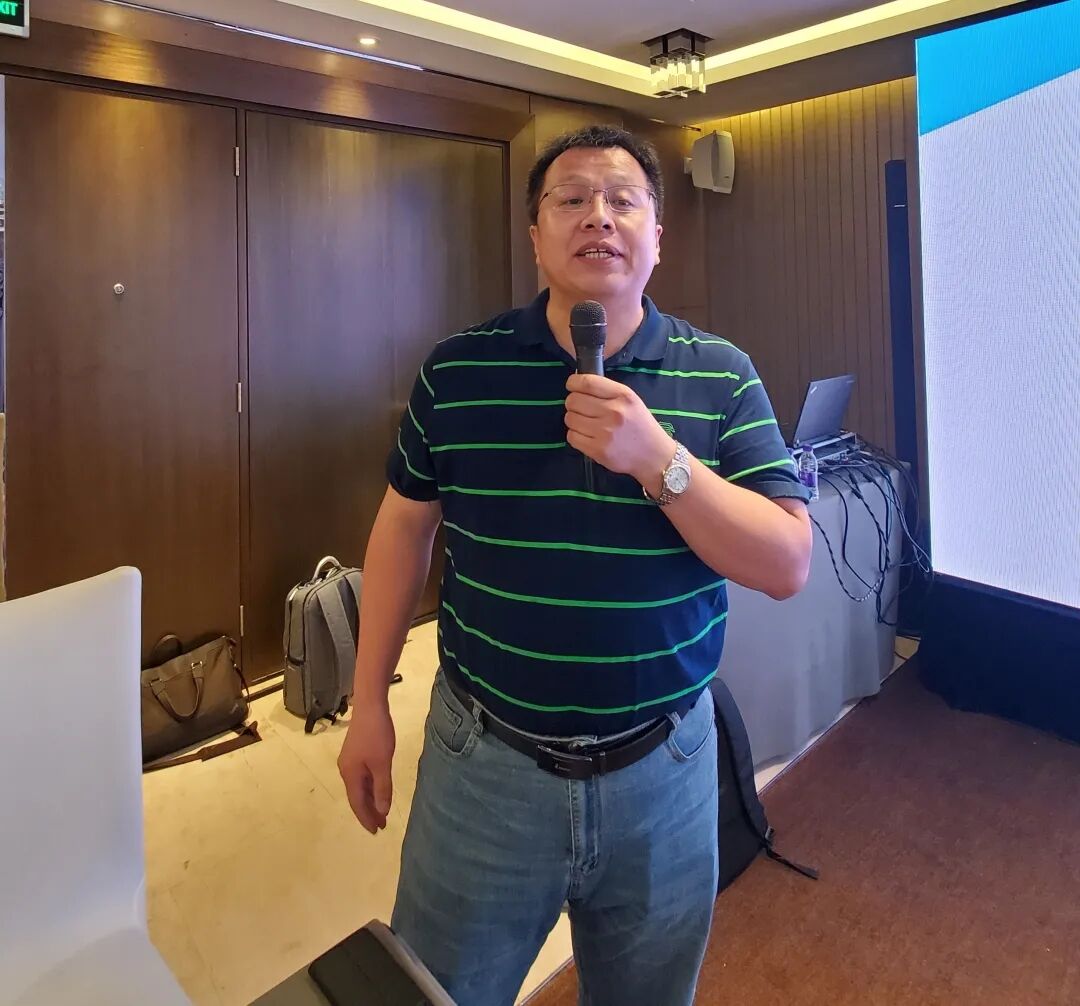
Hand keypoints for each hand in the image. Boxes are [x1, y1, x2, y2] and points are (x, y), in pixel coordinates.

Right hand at [337, 702, 395, 834]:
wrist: (370, 706)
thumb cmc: (377, 735)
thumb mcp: (383, 763)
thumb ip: (382, 788)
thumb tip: (382, 810)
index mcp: (350, 774)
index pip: (357, 803)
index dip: (366, 818)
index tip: (376, 831)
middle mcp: (346, 770)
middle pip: (357, 797)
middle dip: (368, 812)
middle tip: (381, 826)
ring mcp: (350, 762)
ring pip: (360, 787)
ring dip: (370, 800)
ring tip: (381, 812)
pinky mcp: (356, 754)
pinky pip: (362, 777)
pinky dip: (370, 787)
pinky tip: (379, 790)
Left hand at [565, 374, 674, 487]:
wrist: (654, 456)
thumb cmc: (640, 425)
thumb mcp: (631, 400)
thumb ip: (607, 391)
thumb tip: (578, 385)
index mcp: (623, 395)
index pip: (587, 382)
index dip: (573, 382)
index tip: (572, 385)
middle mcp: (614, 411)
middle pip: (573, 400)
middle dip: (573, 403)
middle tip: (581, 409)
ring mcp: (605, 432)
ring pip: (570, 418)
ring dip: (574, 420)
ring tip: (586, 424)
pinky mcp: (598, 450)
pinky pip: (572, 437)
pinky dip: (575, 435)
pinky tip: (587, 436)